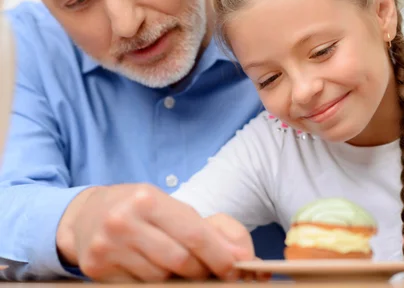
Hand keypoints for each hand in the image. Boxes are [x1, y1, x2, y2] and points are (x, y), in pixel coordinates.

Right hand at [56, 184, 255, 281]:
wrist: (85, 215)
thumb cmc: (139, 208)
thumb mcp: (172, 206)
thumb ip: (208, 229)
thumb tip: (242, 257)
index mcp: (147, 199)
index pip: (194, 234)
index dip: (220, 256)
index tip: (236, 268)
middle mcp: (124, 222)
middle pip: (179, 261)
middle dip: (203, 270)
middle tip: (212, 271)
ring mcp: (107, 248)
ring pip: (160, 279)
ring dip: (179, 279)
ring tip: (181, 269)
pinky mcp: (95, 269)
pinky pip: (139, 286)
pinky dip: (155, 283)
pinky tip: (154, 270)